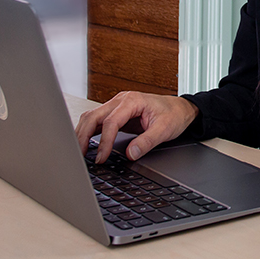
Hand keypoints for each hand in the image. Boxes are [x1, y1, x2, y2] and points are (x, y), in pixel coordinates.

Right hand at [75, 92, 199, 163]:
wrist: (180, 108)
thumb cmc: (174, 114)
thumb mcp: (164, 130)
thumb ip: (146, 142)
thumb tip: (129, 154)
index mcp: (132, 101)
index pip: (111, 121)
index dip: (104, 141)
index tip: (101, 158)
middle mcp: (121, 100)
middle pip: (93, 116)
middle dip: (83, 136)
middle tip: (80, 156)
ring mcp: (117, 105)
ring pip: (91, 117)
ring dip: (82, 133)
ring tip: (78, 152)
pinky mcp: (116, 112)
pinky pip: (97, 121)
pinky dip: (89, 132)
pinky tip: (85, 144)